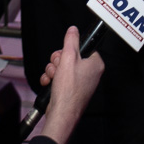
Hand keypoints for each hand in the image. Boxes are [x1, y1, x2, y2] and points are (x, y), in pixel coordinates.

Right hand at [38, 25, 103, 143]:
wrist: (62, 113)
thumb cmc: (69, 90)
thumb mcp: (68, 58)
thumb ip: (71, 41)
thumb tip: (73, 30)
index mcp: (95, 64)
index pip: (83, 47)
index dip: (70, 50)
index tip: (64, 54)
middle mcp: (90, 73)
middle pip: (70, 56)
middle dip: (58, 61)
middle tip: (58, 66)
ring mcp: (80, 82)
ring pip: (62, 67)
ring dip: (53, 70)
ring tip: (53, 77)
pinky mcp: (71, 89)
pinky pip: (59, 78)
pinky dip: (52, 79)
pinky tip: (49, 83)